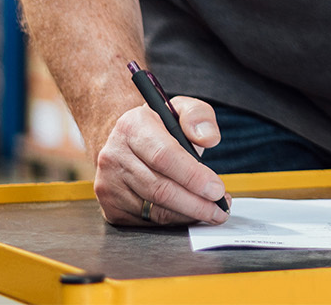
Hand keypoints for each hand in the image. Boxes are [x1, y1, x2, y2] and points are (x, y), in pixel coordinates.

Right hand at [94, 96, 229, 225]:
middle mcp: (114, 156)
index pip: (163, 156)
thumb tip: (208, 138)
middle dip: (196, 203)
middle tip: (221, 207)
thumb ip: (198, 116)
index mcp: (132, 126)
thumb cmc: (157, 127)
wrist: (123, 142)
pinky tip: (190, 214)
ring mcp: (109, 184)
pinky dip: (174, 221)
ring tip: (212, 211)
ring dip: (188, 215)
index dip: (193, 176)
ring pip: (154, 210)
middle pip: (160, 188)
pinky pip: (148, 221)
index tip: (217, 189)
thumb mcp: (181, 109)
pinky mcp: (110, 207)